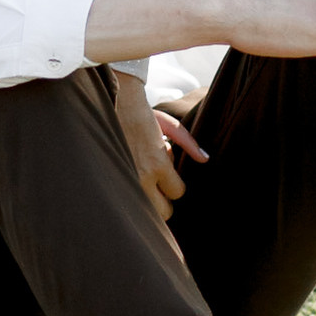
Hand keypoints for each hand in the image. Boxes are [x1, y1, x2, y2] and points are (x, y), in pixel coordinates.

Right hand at [112, 70, 208, 222]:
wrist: (111, 104)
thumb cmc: (141, 114)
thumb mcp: (169, 125)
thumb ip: (189, 143)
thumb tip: (205, 159)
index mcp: (158, 163)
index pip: (178, 192)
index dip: (175, 185)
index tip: (167, 173)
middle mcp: (142, 177)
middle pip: (164, 211)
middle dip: (164, 199)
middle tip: (158, 183)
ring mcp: (126, 182)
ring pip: (146, 211)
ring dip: (148, 201)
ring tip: (143, 180)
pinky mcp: (112, 181)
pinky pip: (128, 202)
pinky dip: (132, 195)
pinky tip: (129, 179)